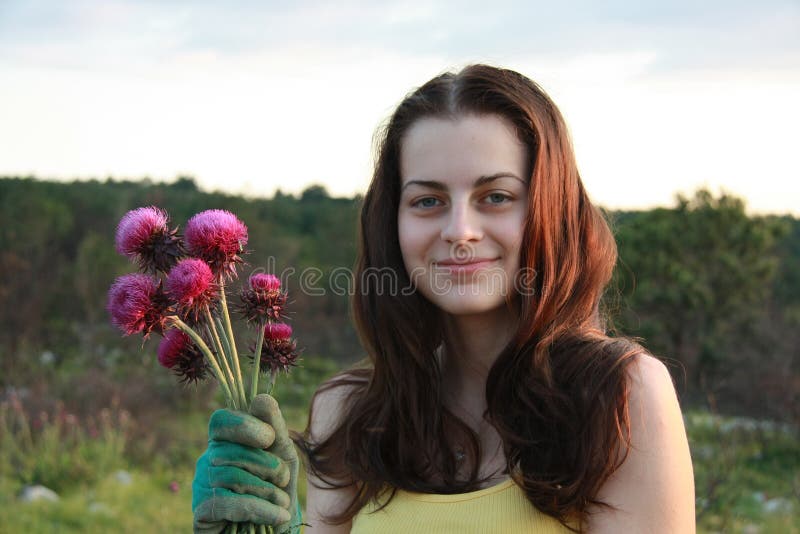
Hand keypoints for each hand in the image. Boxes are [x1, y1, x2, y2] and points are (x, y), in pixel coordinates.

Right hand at [192, 394, 299, 532]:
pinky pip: (226, 502)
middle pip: (230, 449)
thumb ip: (274, 427)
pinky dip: (260, 509)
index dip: (243, 424)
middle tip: (283, 480)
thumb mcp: (282, 456)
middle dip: (267, 465)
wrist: (275, 532)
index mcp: (226, 442)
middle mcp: (208, 460)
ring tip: (282, 502)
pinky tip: (279, 516)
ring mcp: (201, 486)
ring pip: (230, 476)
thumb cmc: (277, 492)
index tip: (269, 437)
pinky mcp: (201, 512)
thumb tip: (260, 398)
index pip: (220, 420)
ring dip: (267, 490)